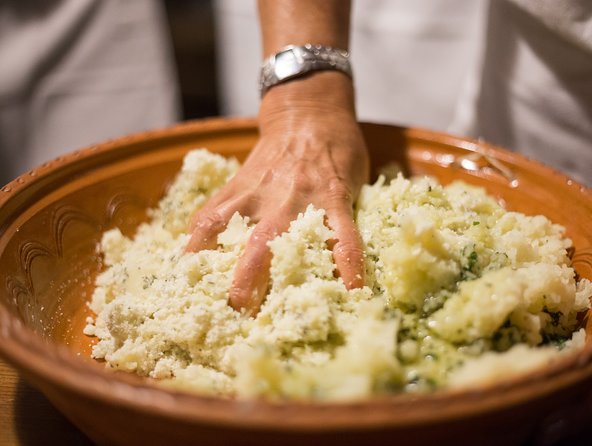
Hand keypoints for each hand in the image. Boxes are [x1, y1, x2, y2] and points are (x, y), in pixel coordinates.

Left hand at [185, 73, 368, 314]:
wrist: (309, 112)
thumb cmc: (277, 153)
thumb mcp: (245, 176)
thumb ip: (232, 208)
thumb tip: (209, 247)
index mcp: (239, 194)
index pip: (207, 226)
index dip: (193, 256)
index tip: (186, 289)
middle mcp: (265, 198)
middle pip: (246, 242)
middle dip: (239, 279)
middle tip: (235, 313)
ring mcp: (302, 199)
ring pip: (288, 239)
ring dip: (286, 274)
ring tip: (279, 311)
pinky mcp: (335, 199)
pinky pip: (344, 237)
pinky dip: (348, 264)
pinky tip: (353, 289)